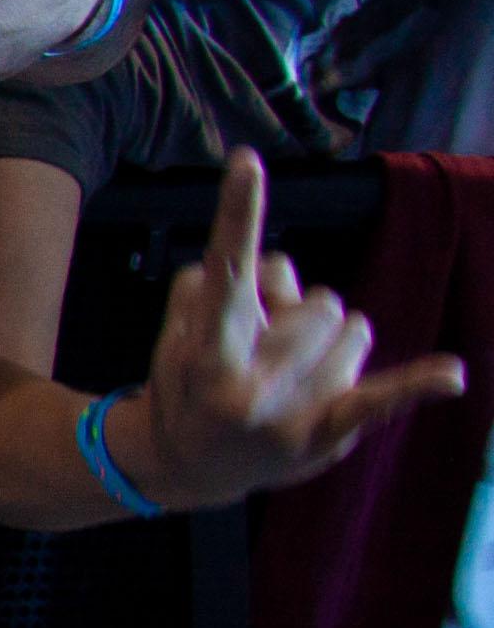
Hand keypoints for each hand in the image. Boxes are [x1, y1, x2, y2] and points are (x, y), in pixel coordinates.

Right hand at [121, 148, 465, 509]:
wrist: (189, 467)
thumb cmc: (187, 384)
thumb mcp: (177, 332)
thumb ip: (216, 285)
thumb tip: (272, 270)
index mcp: (207, 352)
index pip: (227, 271)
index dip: (239, 214)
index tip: (248, 160)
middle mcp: (251, 382)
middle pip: (317, 301)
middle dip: (299, 310)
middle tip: (266, 342)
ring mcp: (294, 410)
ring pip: (352, 327)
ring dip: (332, 337)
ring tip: (294, 370)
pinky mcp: (328, 433)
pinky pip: (380, 399)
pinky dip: (417, 384)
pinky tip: (452, 374)